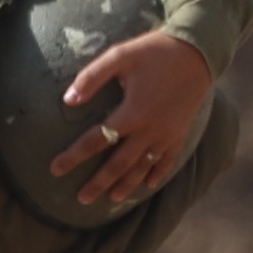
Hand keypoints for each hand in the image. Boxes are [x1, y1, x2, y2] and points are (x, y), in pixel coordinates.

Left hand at [58, 25, 212, 212]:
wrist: (198, 53)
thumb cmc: (153, 52)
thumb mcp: (118, 57)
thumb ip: (91, 78)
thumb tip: (67, 100)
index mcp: (131, 113)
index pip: (95, 141)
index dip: (74, 156)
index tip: (55, 170)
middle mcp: (149, 130)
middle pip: (119, 164)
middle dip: (99, 182)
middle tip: (81, 200)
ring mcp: (167, 134)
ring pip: (143, 167)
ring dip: (127, 184)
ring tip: (112, 199)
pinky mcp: (180, 132)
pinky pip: (168, 159)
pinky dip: (157, 174)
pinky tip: (148, 185)